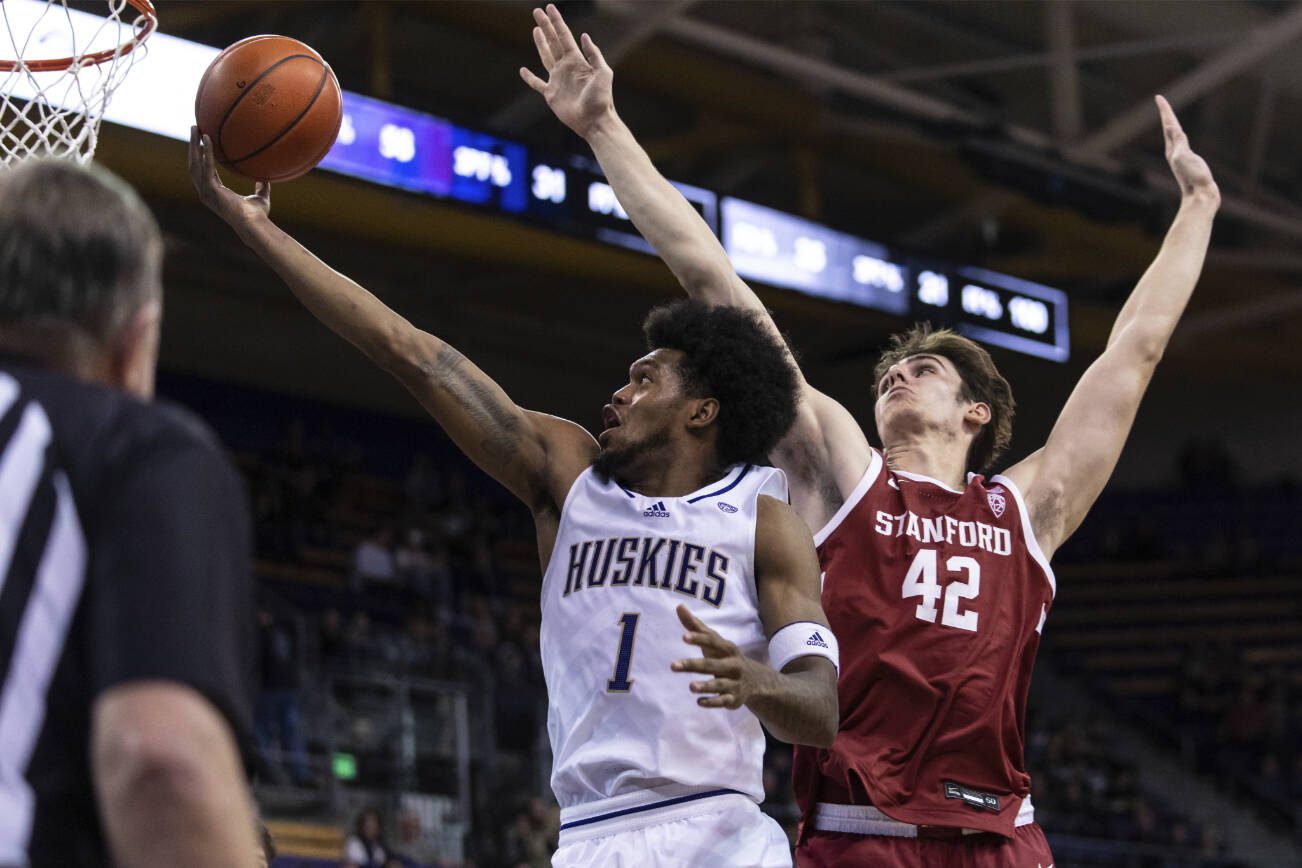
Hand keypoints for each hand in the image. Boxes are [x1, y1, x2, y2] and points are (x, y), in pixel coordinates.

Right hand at [188, 125, 270, 226]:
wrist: (254, 224)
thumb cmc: (258, 215)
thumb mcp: (261, 197)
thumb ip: (261, 187)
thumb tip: (267, 179)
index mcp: (215, 192)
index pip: (204, 170)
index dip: (202, 156)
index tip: (203, 141)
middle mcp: (207, 192)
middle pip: (194, 164)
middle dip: (193, 146)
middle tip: (195, 128)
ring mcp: (206, 191)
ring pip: (195, 164)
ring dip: (194, 145)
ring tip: (196, 128)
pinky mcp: (210, 190)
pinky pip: (206, 167)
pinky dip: (206, 152)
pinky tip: (207, 139)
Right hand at [519, 4, 613, 138]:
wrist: (594, 121)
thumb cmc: (601, 99)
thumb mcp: (603, 73)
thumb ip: (594, 55)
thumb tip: (584, 36)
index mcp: (577, 60)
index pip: (564, 36)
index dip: (557, 22)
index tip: (549, 8)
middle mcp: (566, 67)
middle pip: (553, 42)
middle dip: (546, 26)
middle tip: (537, 11)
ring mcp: (557, 80)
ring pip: (545, 57)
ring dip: (540, 43)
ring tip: (535, 29)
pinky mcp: (551, 94)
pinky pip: (537, 84)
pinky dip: (529, 78)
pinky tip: (523, 71)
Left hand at [670, 604, 774, 709]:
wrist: (755, 680)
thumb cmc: (725, 656)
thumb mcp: (714, 642)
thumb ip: (696, 626)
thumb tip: (679, 606)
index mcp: (727, 649)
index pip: (712, 642)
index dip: (699, 639)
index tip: (684, 636)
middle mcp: (733, 665)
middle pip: (712, 665)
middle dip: (693, 665)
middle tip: (672, 665)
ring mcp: (734, 683)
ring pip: (719, 685)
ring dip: (706, 685)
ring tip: (690, 686)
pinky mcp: (734, 699)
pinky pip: (723, 701)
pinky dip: (712, 702)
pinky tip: (699, 701)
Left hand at [1155, 95, 1218, 204]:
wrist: (1200, 197)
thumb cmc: (1193, 178)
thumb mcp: (1184, 157)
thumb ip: (1178, 143)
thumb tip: (1172, 128)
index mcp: (1173, 148)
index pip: (1168, 124)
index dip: (1165, 110)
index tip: (1159, 97)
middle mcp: (1175, 151)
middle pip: (1169, 127)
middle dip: (1166, 113)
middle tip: (1160, 100)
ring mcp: (1182, 157)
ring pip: (1175, 135)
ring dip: (1171, 124)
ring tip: (1168, 116)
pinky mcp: (1190, 162)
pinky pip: (1183, 143)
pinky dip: (1180, 136)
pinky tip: (1180, 137)